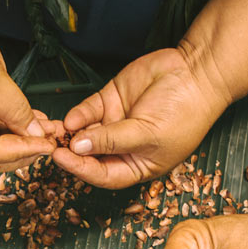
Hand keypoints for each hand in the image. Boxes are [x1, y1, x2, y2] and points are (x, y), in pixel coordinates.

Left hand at [51, 47, 231, 188]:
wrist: (197, 72)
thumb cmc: (186, 111)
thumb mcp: (148, 134)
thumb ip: (111, 140)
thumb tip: (78, 147)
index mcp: (138, 165)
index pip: (103, 175)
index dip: (81, 170)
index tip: (62, 160)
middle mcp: (123, 148)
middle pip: (89, 156)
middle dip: (70, 153)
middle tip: (50, 147)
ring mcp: (115, 124)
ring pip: (83, 134)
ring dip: (68, 135)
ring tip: (53, 133)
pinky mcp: (110, 101)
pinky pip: (88, 111)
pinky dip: (78, 115)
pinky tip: (71, 119)